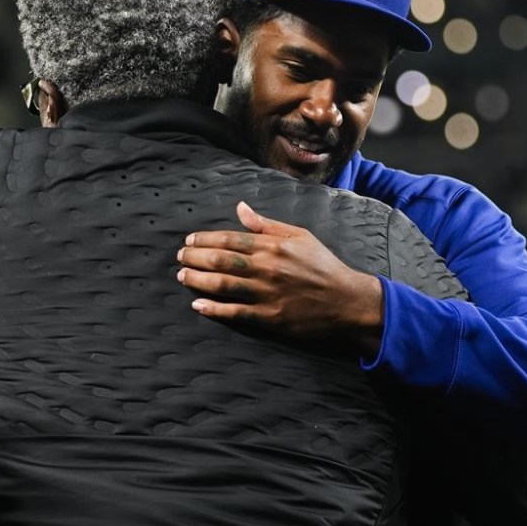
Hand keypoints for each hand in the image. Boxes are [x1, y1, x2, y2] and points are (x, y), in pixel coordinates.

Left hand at [176, 202, 383, 355]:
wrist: (346, 300)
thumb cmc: (323, 265)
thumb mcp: (299, 236)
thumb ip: (267, 224)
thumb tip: (240, 208)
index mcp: (273, 246)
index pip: (230, 239)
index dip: (205, 239)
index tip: (189, 240)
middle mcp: (267, 268)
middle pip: (221, 261)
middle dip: (195, 258)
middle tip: (180, 257)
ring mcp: (267, 294)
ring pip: (223, 285)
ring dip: (198, 280)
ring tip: (182, 276)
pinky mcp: (270, 317)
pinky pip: (236, 312)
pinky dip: (214, 309)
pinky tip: (198, 305)